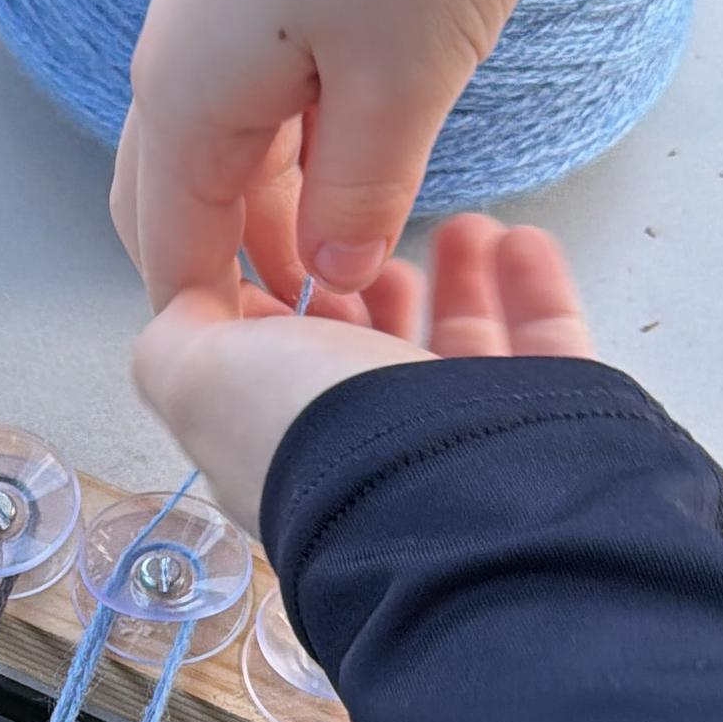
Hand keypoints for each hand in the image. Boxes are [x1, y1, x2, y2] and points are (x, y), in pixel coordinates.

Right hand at [112, 0, 546, 309]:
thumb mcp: (403, 81)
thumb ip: (356, 195)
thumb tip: (325, 275)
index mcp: (187, 97)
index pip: (173, 255)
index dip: (227, 325)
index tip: (294, 376)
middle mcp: (176, 50)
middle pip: (174, 201)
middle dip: (232, 270)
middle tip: (319, 322)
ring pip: (216, 139)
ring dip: (269, 203)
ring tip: (357, 243)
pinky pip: (248, 80)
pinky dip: (286, 137)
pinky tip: (361, 142)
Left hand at [133, 216, 593, 535]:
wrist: (448, 494)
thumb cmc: (314, 437)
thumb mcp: (196, 376)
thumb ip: (175, 339)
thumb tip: (187, 305)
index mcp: (282, 445)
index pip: (274, 371)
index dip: (278, 303)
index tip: (289, 243)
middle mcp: (369, 450)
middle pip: (370, 358)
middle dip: (369, 289)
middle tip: (375, 239)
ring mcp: (462, 444)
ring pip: (458, 349)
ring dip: (456, 279)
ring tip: (463, 227)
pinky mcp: (547, 427)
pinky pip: (544, 344)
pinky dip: (531, 288)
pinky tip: (519, 240)